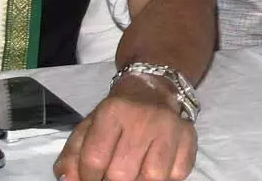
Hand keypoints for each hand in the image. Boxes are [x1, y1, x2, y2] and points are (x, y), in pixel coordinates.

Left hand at [54, 74, 195, 180]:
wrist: (152, 88)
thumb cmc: (116, 114)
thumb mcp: (87, 128)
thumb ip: (72, 157)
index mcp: (113, 111)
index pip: (94, 160)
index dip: (88, 178)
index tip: (91, 178)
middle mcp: (144, 118)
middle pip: (121, 174)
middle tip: (112, 177)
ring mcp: (170, 127)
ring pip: (153, 178)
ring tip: (133, 174)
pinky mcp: (189, 136)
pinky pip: (177, 174)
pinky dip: (165, 178)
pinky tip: (154, 166)